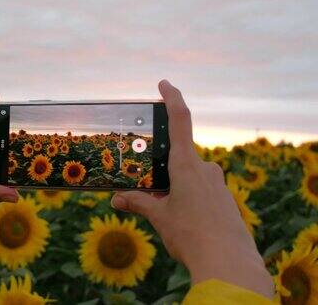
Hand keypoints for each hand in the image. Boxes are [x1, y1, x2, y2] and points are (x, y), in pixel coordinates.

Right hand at [111, 80, 273, 297]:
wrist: (228, 262)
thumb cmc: (191, 235)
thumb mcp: (160, 217)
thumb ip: (138, 203)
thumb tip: (116, 199)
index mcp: (187, 165)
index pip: (181, 120)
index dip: (173, 98)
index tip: (165, 83)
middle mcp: (205, 168)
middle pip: (179, 157)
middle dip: (162, 170)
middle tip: (149, 189)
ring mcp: (218, 183)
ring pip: (190, 176)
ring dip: (174, 187)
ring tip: (163, 212)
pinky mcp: (224, 198)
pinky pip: (201, 189)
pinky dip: (188, 197)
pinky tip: (182, 220)